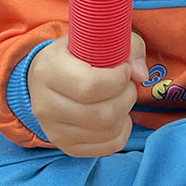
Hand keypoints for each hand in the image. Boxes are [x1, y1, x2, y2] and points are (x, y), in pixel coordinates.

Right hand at [28, 32, 147, 156]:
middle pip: (101, 114)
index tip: (124, 69)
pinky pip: (109, 146)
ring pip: (107, 131)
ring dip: (125, 112)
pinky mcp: (67, 147)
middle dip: (126, 97)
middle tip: (127, 84)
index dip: (117, 79)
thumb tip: (141, 74)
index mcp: (49, 71)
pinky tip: (118, 114)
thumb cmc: (76, 54)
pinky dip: (123, 130)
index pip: (89, 85)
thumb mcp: (97, 39)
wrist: (45, 78)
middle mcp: (45, 105)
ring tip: (121, 97)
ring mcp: (54, 130)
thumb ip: (126, 47)